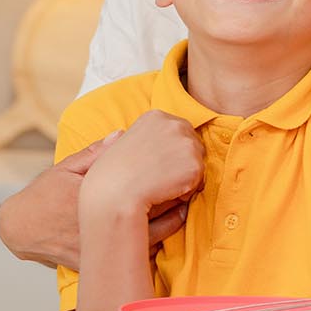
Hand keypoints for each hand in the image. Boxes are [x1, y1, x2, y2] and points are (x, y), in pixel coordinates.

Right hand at [0, 130, 190, 270]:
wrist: (22, 227)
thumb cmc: (44, 193)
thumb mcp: (67, 168)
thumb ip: (96, 153)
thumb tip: (121, 135)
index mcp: (90, 198)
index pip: (135, 192)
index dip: (161, 185)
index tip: (177, 175)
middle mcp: (94, 226)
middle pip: (143, 219)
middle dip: (169, 206)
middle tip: (187, 193)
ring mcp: (95, 248)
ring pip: (140, 242)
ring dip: (164, 228)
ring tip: (180, 211)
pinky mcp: (94, 263)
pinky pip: (128, 256)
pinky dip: (146, 244)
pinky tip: (160, 232)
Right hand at [81, 111, 204, 219]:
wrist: (115, 193)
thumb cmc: (111, 174)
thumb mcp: (117, 144)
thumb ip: (131, 137)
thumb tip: (119, 134)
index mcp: (156, 117)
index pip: (178, 130)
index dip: (171, 149)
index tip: (157, 162)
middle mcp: (174, 125)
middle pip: (193, 143)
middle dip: (182, 161)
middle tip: (161, 177)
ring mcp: (187, 144)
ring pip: (197, 162)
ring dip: (184, 176)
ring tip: (161, 185)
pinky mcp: (195, 165)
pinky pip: (199, 181)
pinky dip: (185, 190)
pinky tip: (166, 192)